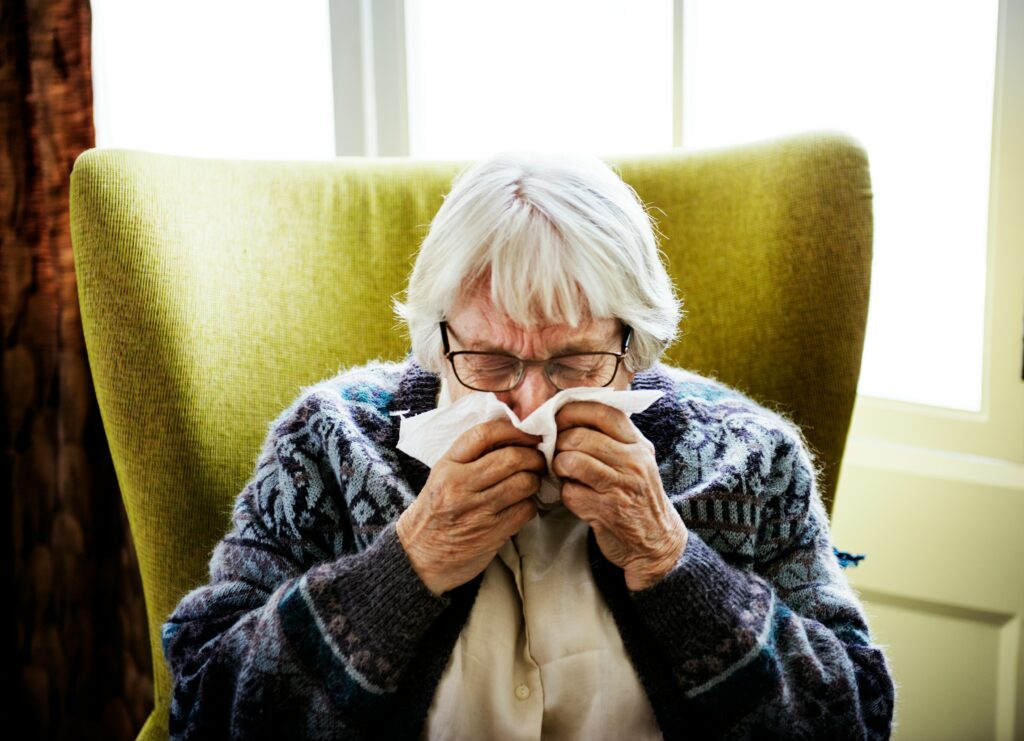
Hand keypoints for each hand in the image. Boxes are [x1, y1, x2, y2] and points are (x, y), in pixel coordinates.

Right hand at [396, 418, 544, 594]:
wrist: (419, 558)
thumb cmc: (435, 512)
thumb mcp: (442, 477)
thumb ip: (470, 457)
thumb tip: (512, 437)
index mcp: (446, 467)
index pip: (483, 435)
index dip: (512, 429)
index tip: (527, 432)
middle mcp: (460, 487)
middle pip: (511, 458)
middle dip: (533, 456)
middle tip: (538, 459)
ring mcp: (477, 511)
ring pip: (523, 483)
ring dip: (535, 480)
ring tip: (531, 481)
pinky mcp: (492, 533)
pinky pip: (525, 509)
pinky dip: (531, 504)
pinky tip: (523, 504)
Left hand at [553, 401, 686, 590]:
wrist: (657, 541)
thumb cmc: (638, 496)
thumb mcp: (636, 460)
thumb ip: (612, 438)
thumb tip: (570, 415)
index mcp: (638, 444)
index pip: (603, 412)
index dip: (573, 410)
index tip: (557, 418)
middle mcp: (633, 462)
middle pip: (579, 437)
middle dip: (558, 443)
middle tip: (556, 452)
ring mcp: (621, 486)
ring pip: (571, 461)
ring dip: (558, 467)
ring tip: (564, 473)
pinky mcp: (607, 511)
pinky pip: (570, 492)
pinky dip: (566, 494)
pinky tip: (576, 496)